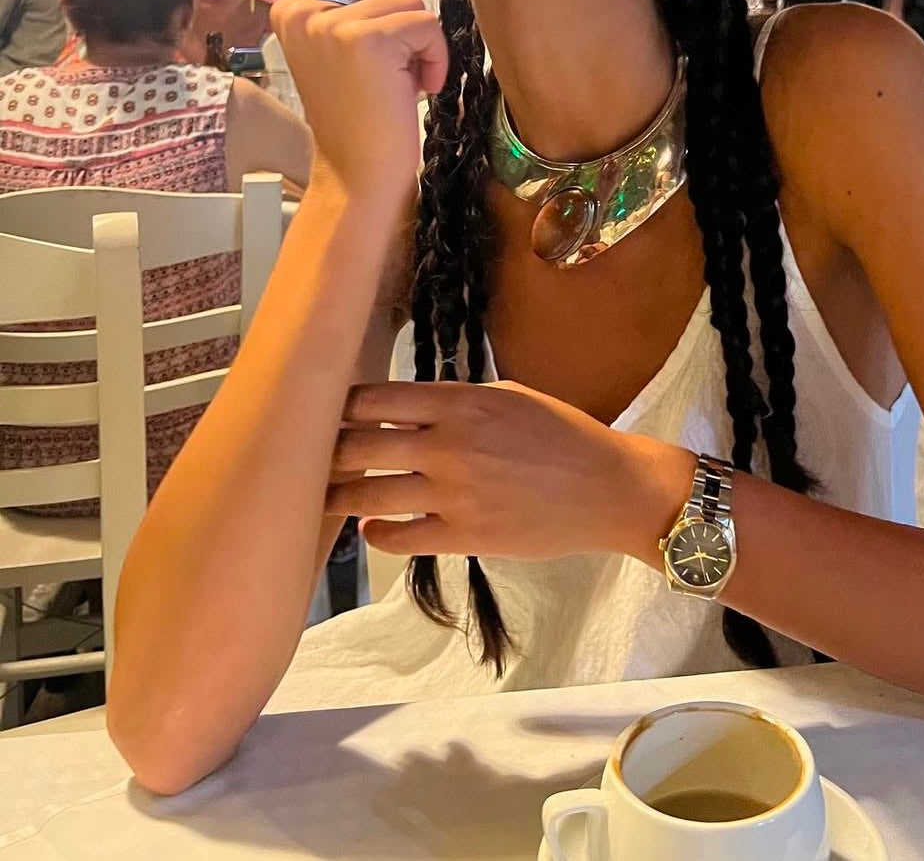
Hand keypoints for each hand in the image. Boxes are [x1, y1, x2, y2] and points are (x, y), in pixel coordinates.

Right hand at [270, 0, 448, 206]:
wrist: (358, 172)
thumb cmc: (361, 115)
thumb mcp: (358, 46)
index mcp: (291, 8)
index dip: (382, 25)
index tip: (365, 65)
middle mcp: (302, 10)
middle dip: (402, 38)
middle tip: (381, 81)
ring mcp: (329, 23)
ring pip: (410, 5)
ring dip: (419, 49)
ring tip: (394, 86)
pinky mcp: (363, 38)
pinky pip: (425, 23)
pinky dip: (434, 58)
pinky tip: (412, 90)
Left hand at [326, 381, 694, 563]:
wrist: (605, 488)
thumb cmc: (563, 434)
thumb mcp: (511, 395)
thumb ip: (457, 399)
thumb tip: (410, 407)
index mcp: (461, 403)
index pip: (375, 399)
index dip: (341, 406)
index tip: (325, 412)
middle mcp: (448, 445)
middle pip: (360, 446)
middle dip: (328, 451)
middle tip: (309, 456)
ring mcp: (453, 494)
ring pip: (369, 494)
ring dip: (338, 495)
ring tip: (322, 495)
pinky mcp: (463, 536)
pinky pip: (398, 536)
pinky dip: (375, 532)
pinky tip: (370, 526)